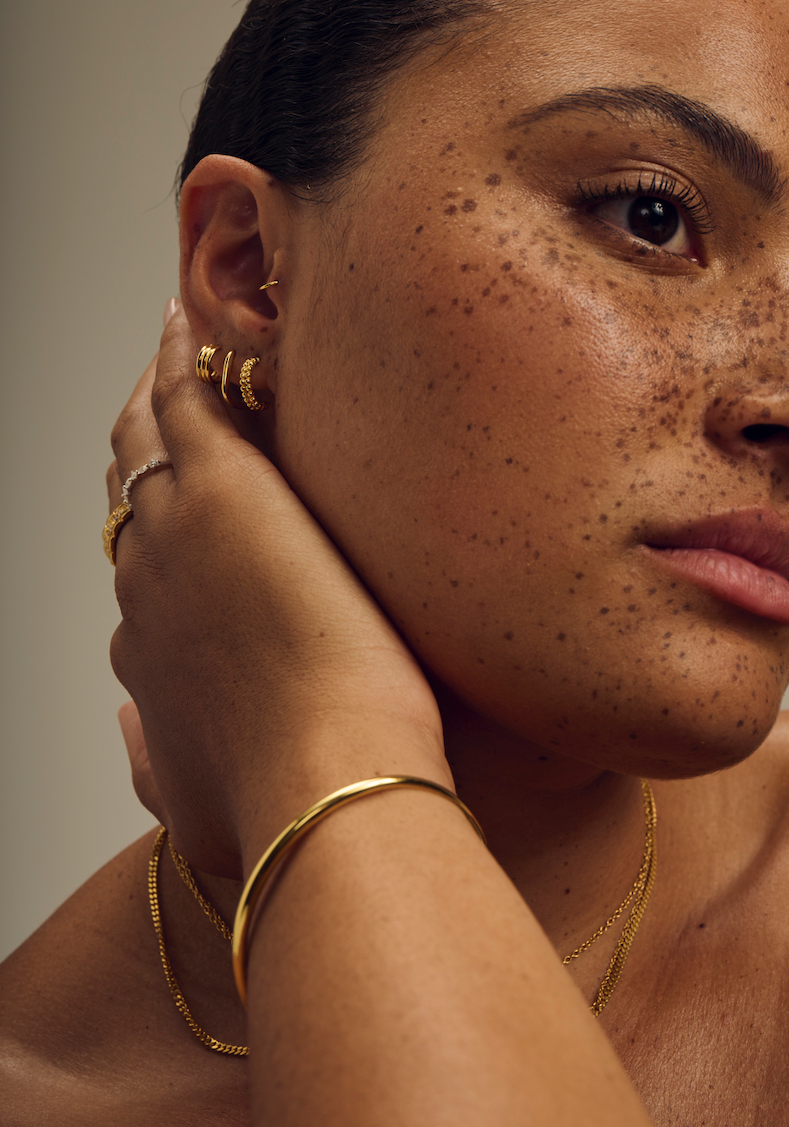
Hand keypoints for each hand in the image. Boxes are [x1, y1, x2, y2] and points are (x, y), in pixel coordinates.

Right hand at [107, 302, 448, 875]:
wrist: (321, 780)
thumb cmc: (282, 804)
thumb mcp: (194, 802)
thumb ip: (156, 762)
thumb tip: (132, 731)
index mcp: (146, 652)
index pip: (139, 577)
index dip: (156, 540)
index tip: (183, 519)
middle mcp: (142, 584)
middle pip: (128, 497)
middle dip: (143, 454)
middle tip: (170, 411)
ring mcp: (174, 529)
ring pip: (144, 439)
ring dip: (155, 395)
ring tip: (177, 354)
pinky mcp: (222, 485)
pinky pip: (182, 394)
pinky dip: (178, 356)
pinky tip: (186, 322)